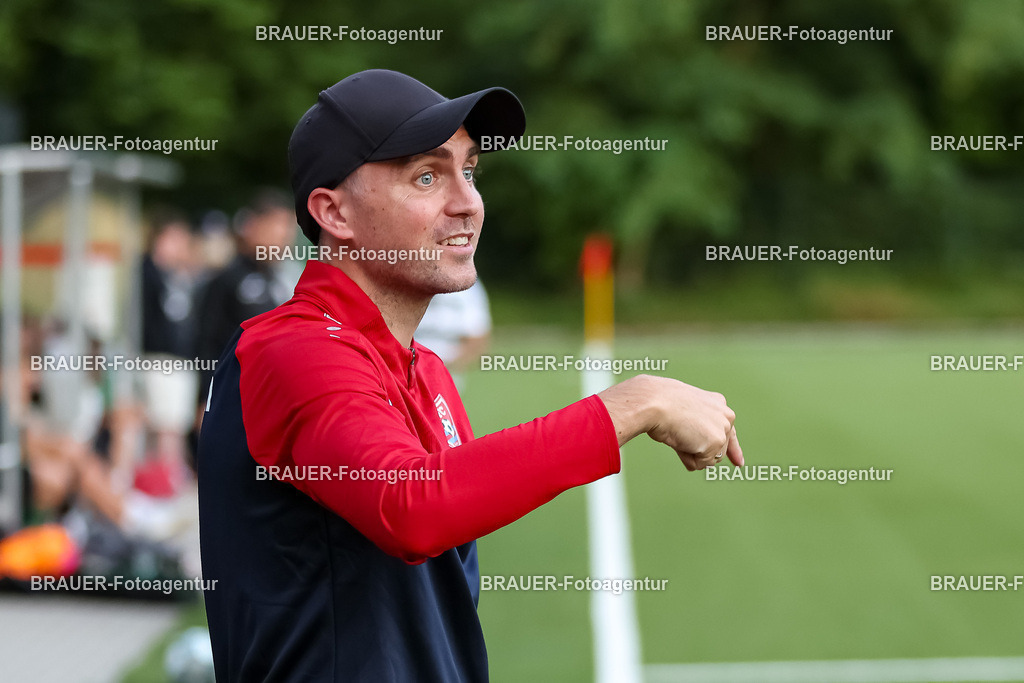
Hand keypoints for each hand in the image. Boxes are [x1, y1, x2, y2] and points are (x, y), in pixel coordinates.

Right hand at [598, 374, 742, 469]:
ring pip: (710, 458)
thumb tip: (705, 460)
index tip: (738, 463)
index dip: (733, 450)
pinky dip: (687, 458)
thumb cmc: (660, 404)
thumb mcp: (683, 414)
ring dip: (692, 454)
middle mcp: (726, 416)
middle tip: (679, 435)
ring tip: (678, 435)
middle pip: (717, 449)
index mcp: (718, 403)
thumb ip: (697, 431)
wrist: (656, 402)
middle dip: (699, 451)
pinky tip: (679, 441)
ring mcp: (722, 429)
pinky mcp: (715, 442)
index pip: (728, 431)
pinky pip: (700, 463)